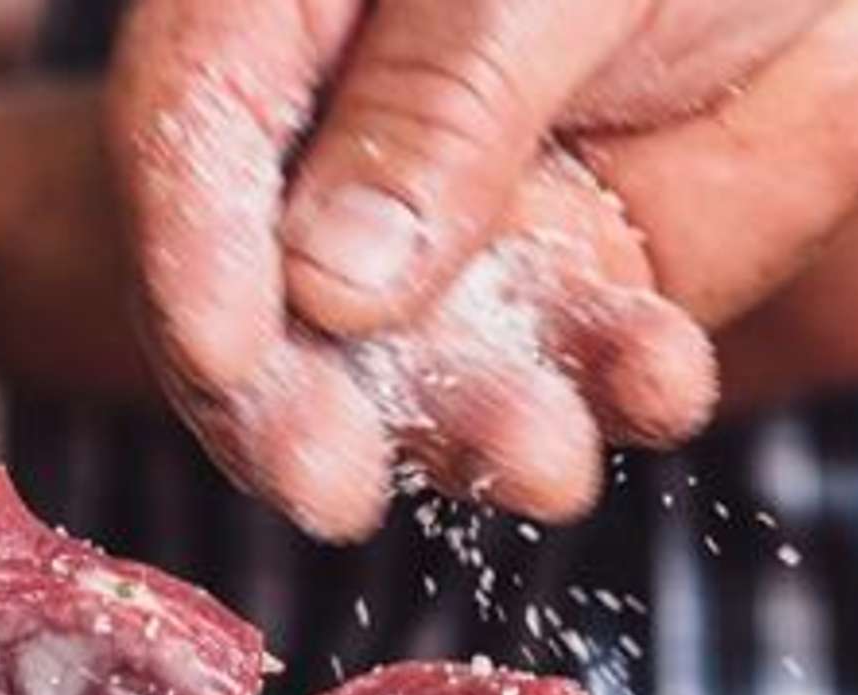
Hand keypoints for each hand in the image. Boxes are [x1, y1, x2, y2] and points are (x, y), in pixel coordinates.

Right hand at [142, 145, 718, 541]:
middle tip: (334, 484)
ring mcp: (466, 235)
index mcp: (292, 8)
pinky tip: (664, 378)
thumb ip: (444, 104)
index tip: (220, 352)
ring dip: (472, 426)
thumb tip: (329, 281)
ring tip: (542, 456)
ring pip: (423, 366)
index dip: (192, 249)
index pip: (195, 129)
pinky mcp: (583, 302)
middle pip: (276, 296)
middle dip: (303, 403)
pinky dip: (616, 395)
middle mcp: (354, 139)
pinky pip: (579, 378)